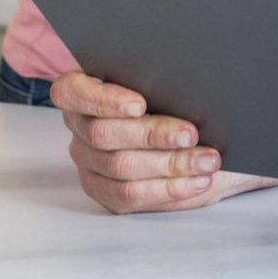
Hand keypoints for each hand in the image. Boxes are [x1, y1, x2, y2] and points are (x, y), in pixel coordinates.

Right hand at [52, 70, 229, 212]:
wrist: (198, 138)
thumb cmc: (177, 102)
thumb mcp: (171, 86)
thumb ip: (164, 84)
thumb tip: (184, 87)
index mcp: (83, 89)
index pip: (72, 91)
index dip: (103, 99)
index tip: (140, 104)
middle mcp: (80, 126)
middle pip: (103, 133)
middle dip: (152, 134)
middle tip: (190, 134)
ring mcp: (89, 162)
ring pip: (121, 166)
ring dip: (170, 163)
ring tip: (205, 160)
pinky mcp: (106, 191)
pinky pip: (132, 194)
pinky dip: (170, 188)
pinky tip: (197, 180)